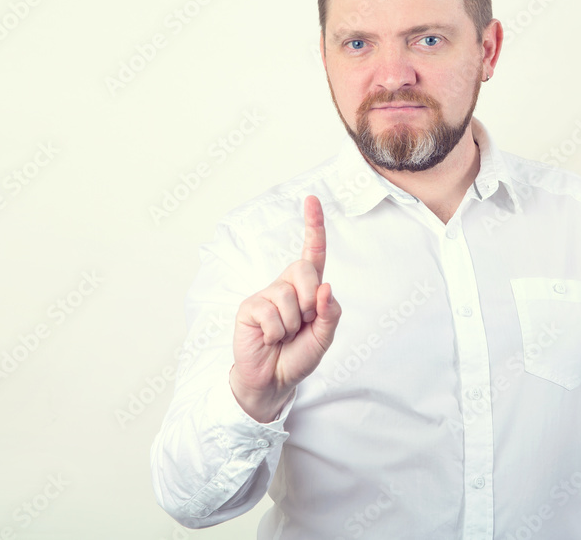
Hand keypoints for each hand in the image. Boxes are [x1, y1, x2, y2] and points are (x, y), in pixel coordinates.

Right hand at [229, 195, 342, 421]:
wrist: (273, 381)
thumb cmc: (298, 356)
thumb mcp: (324, 337)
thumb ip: (331, 313)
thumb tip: (326, 287)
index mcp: (307, 288)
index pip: (313, 252)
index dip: (314, 226)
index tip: (312, 199)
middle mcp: (286, 285)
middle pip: (304, 270)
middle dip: (310, 301)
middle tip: (303, 323)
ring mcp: (266, 294)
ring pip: (288, 297)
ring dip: (292, 324)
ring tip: (283, 335)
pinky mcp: (249, 307)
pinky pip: (270, 313)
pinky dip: (275, 332)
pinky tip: (269, 339)